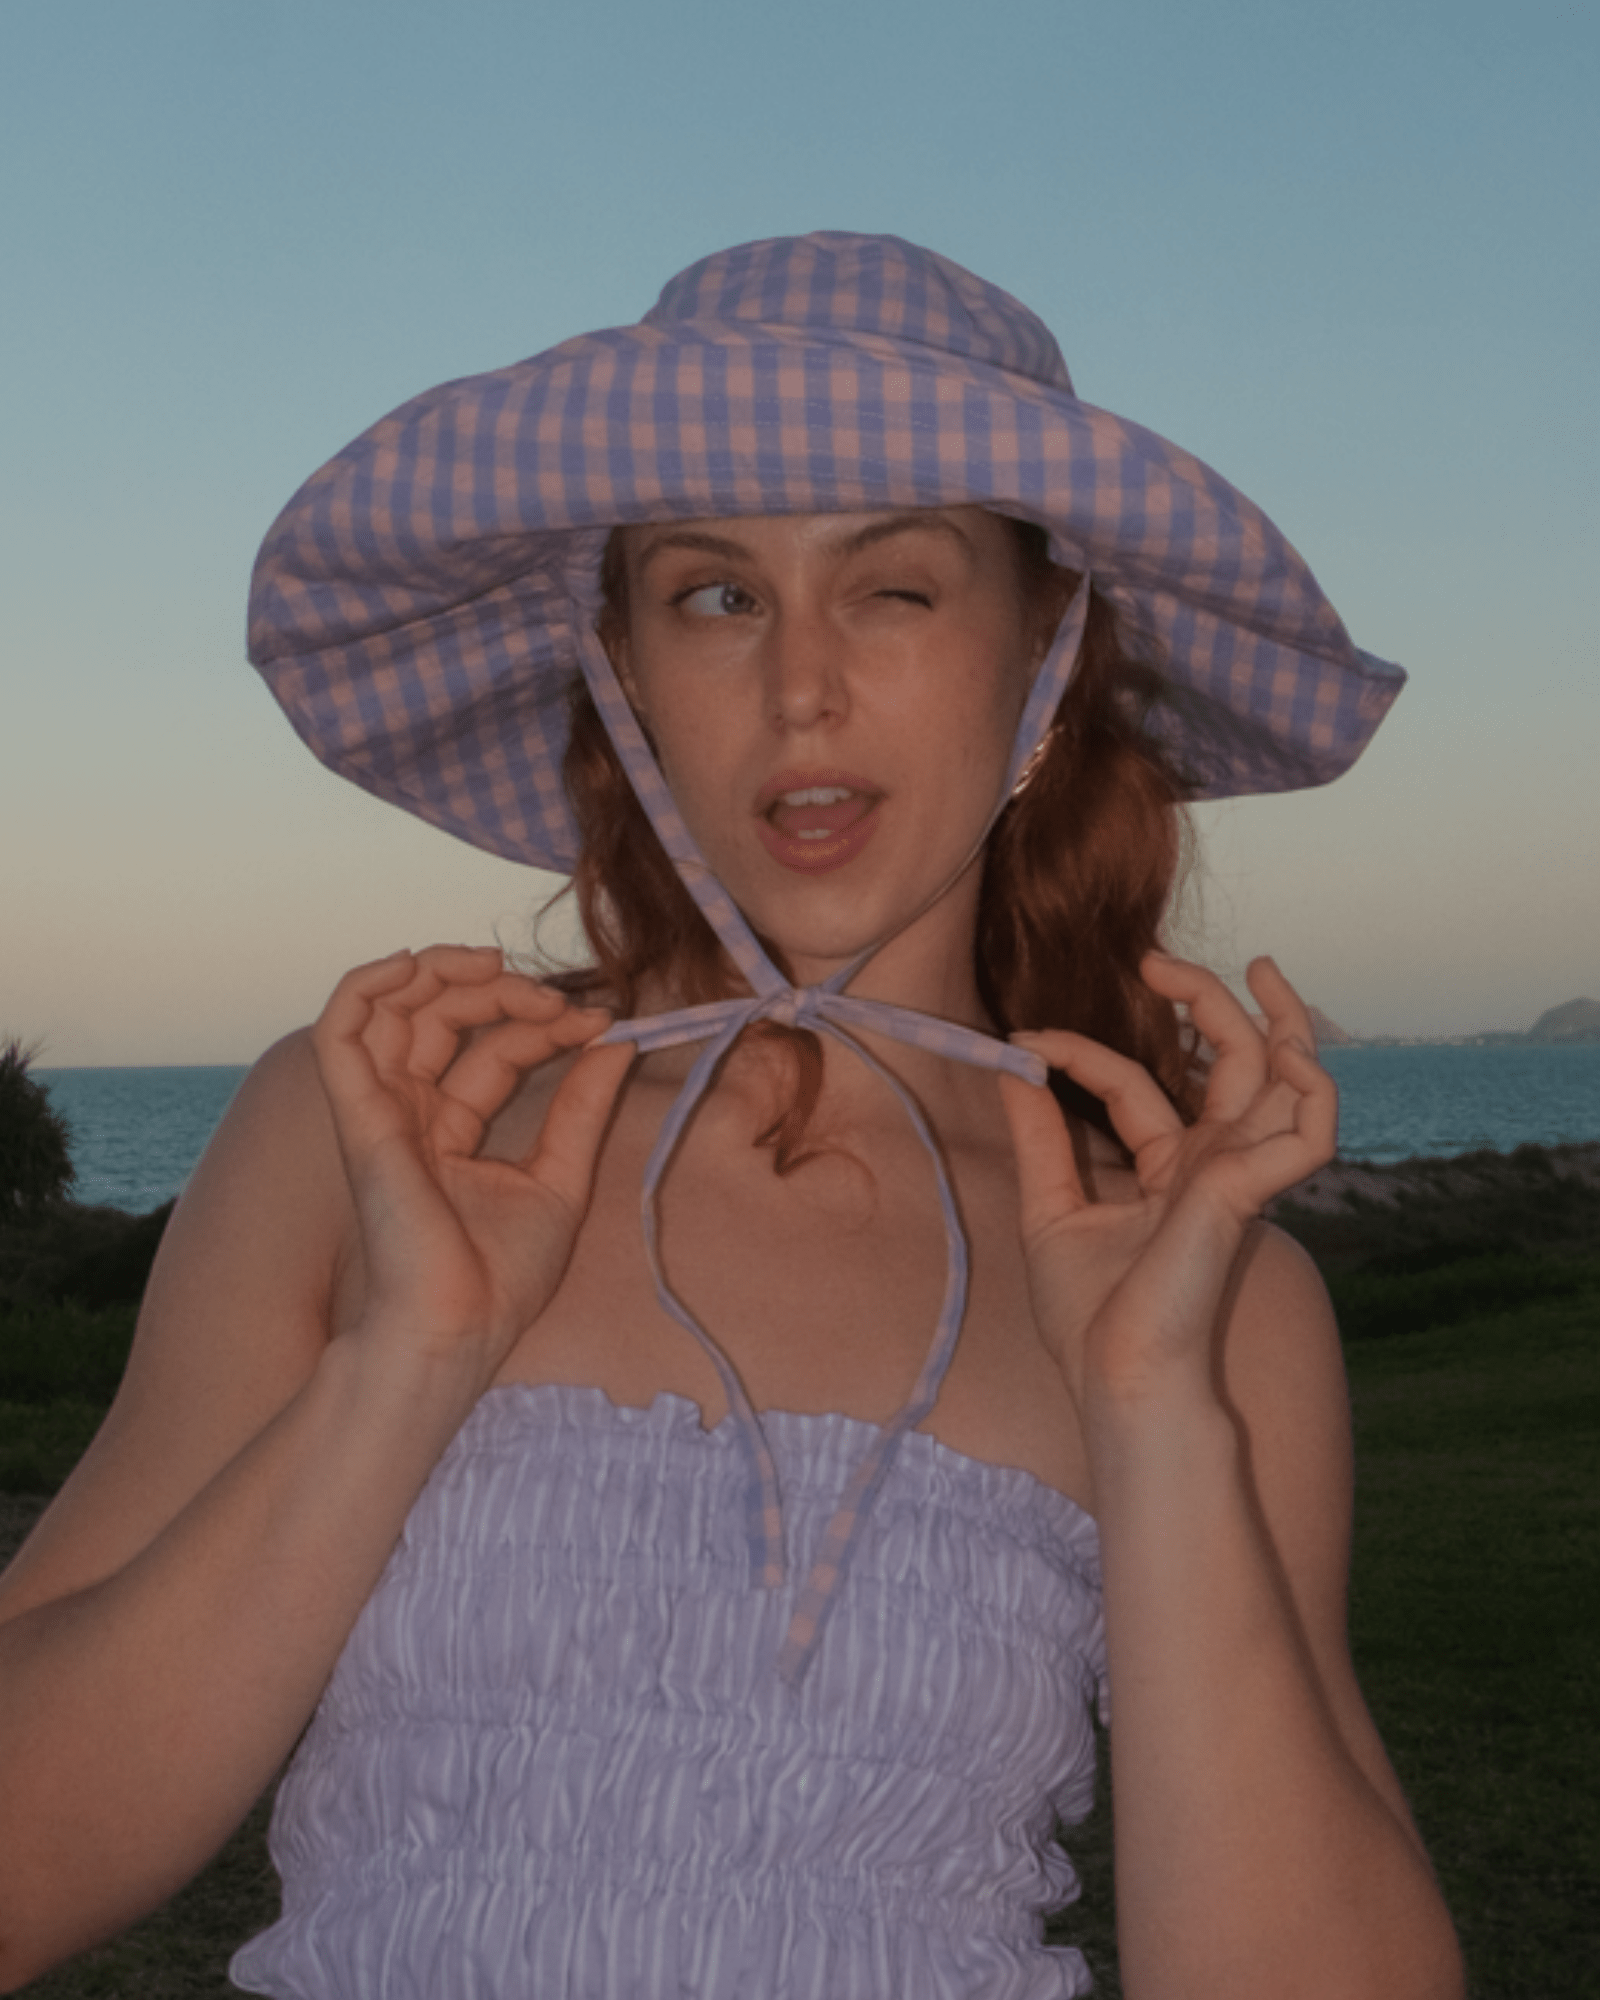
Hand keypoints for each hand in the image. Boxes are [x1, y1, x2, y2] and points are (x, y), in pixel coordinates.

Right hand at [311, 946, 633, 1386]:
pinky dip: (364, 985)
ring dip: (438, 970)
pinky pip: (339, 1033)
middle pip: (440, 1018)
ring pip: (390, 1009)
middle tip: (557, 998)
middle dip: (499, 990)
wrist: (458, 1329)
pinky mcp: (358, 1118)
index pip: (492, 1050)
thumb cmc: (499, 1279)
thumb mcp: (560, 1177)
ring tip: (493, 963)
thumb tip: (616, 1040)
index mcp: (452, 1131)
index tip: (601, 1023)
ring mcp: (380, 1113)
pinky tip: (413, 963)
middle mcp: (411, 1115)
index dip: (545, 1024)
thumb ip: (581, 1106)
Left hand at [998, 955, 1335, 1413]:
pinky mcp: (1249, 1192)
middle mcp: (1211, 1168)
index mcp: (1168, 1173)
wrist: (1116, 1379)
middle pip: (1234, 1065)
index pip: (1138, 1090)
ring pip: (1288, 1081)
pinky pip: (1310, 1131)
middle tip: (1160, 958)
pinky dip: (1310, 1086)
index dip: (1083, 1056)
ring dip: (1284, 1019)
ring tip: (1261, 966)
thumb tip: (1013, 1065)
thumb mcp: (1050, 1210)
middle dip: (1209, 1002)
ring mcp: (1238, 1177)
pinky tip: (1285, 1052)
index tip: (1024, 1041)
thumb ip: (1041, 1138)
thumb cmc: (1090, 1320)